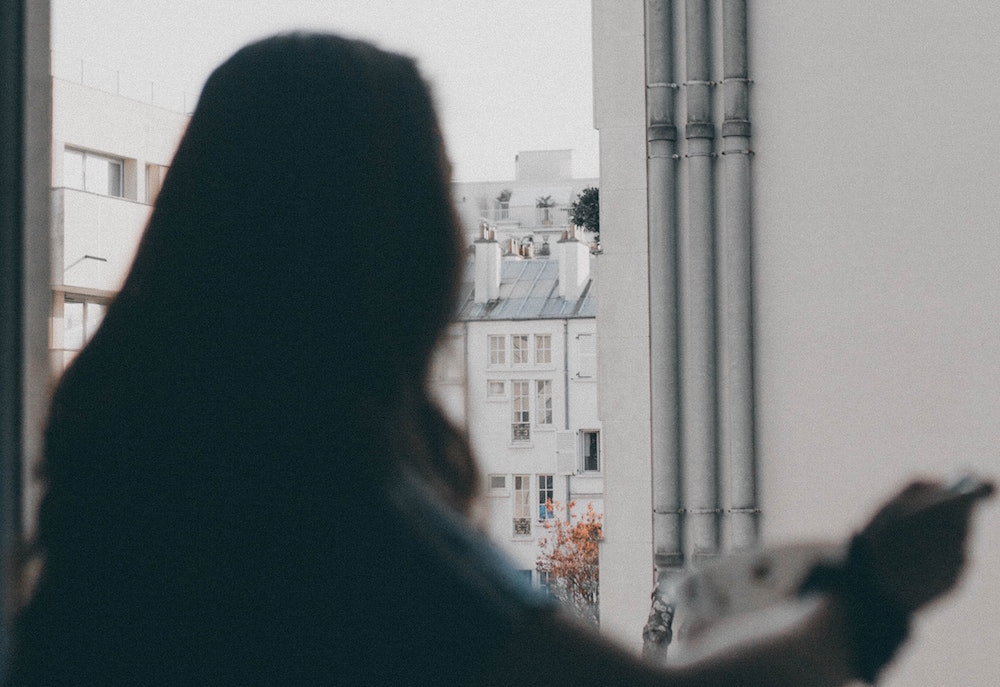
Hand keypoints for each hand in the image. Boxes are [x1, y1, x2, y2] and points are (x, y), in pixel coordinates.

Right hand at [857, 477, 993, 612]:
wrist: (875, 591)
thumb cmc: (878, 542)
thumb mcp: (889, 503)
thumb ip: (918, 486)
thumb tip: (942, 483)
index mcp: (945, 510)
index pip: (980, 491)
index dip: (979, 488)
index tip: (977, 487)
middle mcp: (960, 534)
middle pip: (964, 518)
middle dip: (947, 516)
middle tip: (919, 521)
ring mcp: (960, 560)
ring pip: (957, 541)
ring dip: (939, 540)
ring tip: (907, 549)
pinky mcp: (957, 582)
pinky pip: (950, 564)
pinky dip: (936, 562)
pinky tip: (912, 567)